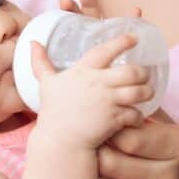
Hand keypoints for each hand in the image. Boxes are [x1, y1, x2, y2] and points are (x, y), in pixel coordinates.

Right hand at [30, 35, 151, 149]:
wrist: (60, 141)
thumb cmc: (53, 111)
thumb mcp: (46, 83)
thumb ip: (40, 62)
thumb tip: (32, 42)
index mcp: (83, 72)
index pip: (105, 50)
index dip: (121, 41)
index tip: (133, 37)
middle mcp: (98, 84)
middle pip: (132, 71)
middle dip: (142, 73)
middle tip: (143, 75)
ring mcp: (108, 102)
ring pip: (139, 92)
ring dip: (146, 92)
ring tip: (146, 93)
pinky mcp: (115, 120)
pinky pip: (136, 113)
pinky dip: (139, 115)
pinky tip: (136, 115)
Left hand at [96, 109, 178, 178]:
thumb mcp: (176, 132)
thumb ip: (148, 114)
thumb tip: (115, 91)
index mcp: (178, 149)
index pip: (130, 138)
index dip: (111, 127)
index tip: (105, 121)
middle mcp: (164, 178)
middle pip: (111, 161)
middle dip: (96, 147)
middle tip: (90, 136)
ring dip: (90, 165)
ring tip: (89, 152)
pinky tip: (94, 172)